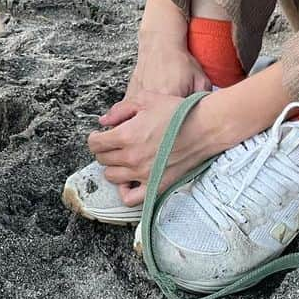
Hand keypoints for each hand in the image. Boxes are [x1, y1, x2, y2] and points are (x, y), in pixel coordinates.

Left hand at [86, 31, 210, 207]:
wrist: (204, 128)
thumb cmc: (177, 112)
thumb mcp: (146, 100)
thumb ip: (120, 110)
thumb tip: (103, 122)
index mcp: (126, 135)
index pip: (95, 143)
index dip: (94, 138)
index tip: (99, 135)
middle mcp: (132, 157)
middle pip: (102, 160)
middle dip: (103, 150)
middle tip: (112, 143)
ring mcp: (143, 174)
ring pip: (112, 177)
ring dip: (112, 167)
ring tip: (120, 158)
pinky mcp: (156, 185)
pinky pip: (131, 198)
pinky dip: (125, 190)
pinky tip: (128, 180)